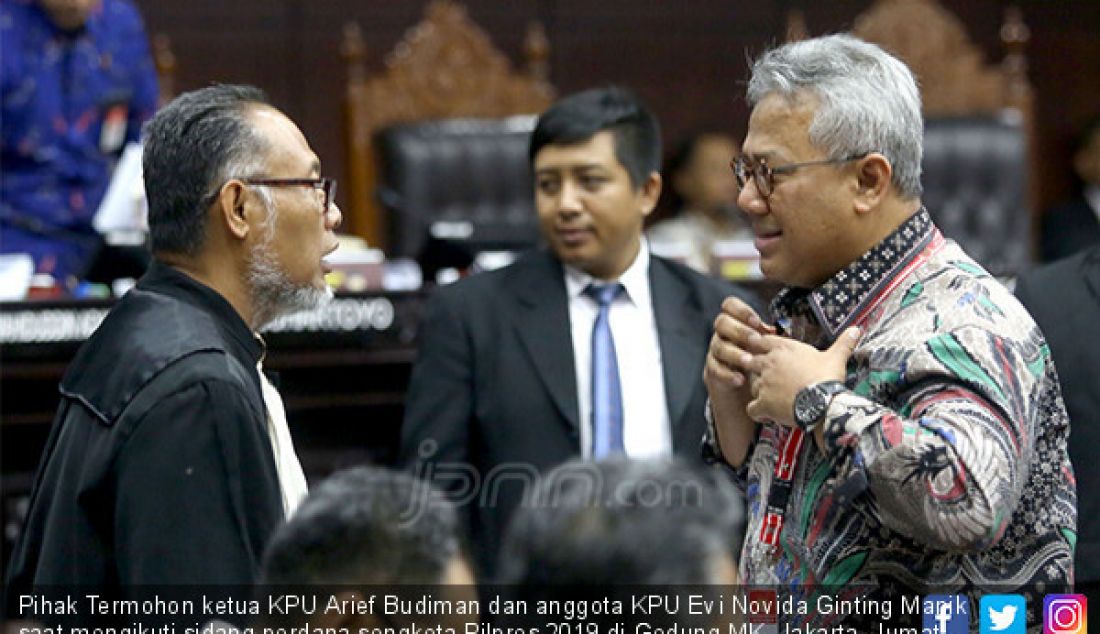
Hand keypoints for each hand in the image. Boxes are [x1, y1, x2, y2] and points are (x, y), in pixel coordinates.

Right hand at [704, 297, 773, 399]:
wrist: (743, 389)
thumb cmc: (758, 360)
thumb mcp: (764, 346)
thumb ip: (770, 336)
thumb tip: (782, 329)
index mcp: (736, 322)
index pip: (730, 305)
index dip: (742, 310)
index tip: (756, 322)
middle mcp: (723, 334)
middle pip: (722, 322)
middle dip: (740, 330)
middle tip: (755, 340)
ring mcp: (716, 351)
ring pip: (719, 346)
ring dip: (735, 354)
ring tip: (749, 362)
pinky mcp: (712, 370)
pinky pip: (715, 369)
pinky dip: (728, 374)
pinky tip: (740, 380)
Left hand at [745, 326, 860, 426]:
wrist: (824, 402)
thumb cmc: (828, 378)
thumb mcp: (836, 357)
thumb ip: (843, 343)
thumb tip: (856, 329)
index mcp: (784, 349)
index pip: (761, 341)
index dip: (760, 347)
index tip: (763, 352)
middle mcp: (769, 363)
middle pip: (751, 362)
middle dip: (756, 369)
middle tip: (769, 378)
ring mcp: (763, 384)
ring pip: (751, 385)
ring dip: (758, 391)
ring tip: (771, 397)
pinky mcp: (762, 403)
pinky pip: (751, 408)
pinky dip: (757, 412)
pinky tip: (765, 414)